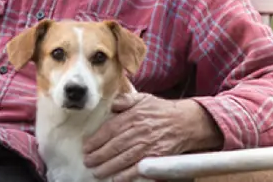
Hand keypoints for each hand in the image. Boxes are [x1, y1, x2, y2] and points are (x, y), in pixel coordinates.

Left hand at [82, 93, 222, 181]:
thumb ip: (125, 100)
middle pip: (113, 146)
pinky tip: (116, 179)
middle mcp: (138, 130)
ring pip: (123, 158)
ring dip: (107, 167)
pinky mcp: (156, 157)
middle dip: (98, 156)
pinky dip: (126, 175)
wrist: (186, 122)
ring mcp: (148, 145)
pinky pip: (138, 168)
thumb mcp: (143, 98)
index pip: (109, 129)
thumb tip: (111, 104)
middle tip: (88, 162)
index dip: (96, 140)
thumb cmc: (162, 111)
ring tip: (97, 172)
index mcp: (133, 116)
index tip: (86, 147)